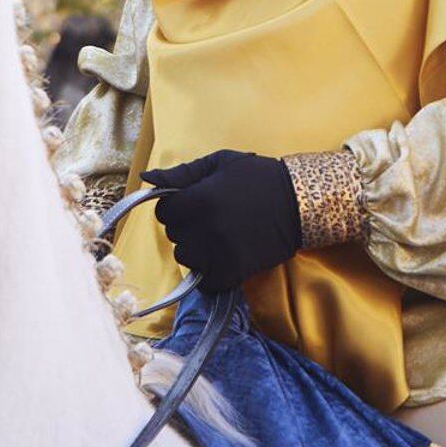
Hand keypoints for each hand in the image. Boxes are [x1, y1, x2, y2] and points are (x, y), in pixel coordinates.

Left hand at [142, 149, 299, 291]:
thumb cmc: (258, 176)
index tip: (192, 202)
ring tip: (216, 236)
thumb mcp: (219, 164)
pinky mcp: (235, 271)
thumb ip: (181, 174)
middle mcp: (206, 228)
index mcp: (200, 198)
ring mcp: (220, 252)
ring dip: (196, 248)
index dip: (175, 206)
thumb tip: (147, 180)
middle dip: (186, 226)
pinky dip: (209, 274)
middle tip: (210, 216)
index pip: (164, 212)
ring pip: (186, 258)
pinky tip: (222, 256)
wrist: (298, 201)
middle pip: (174, 235)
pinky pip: (206, 282)